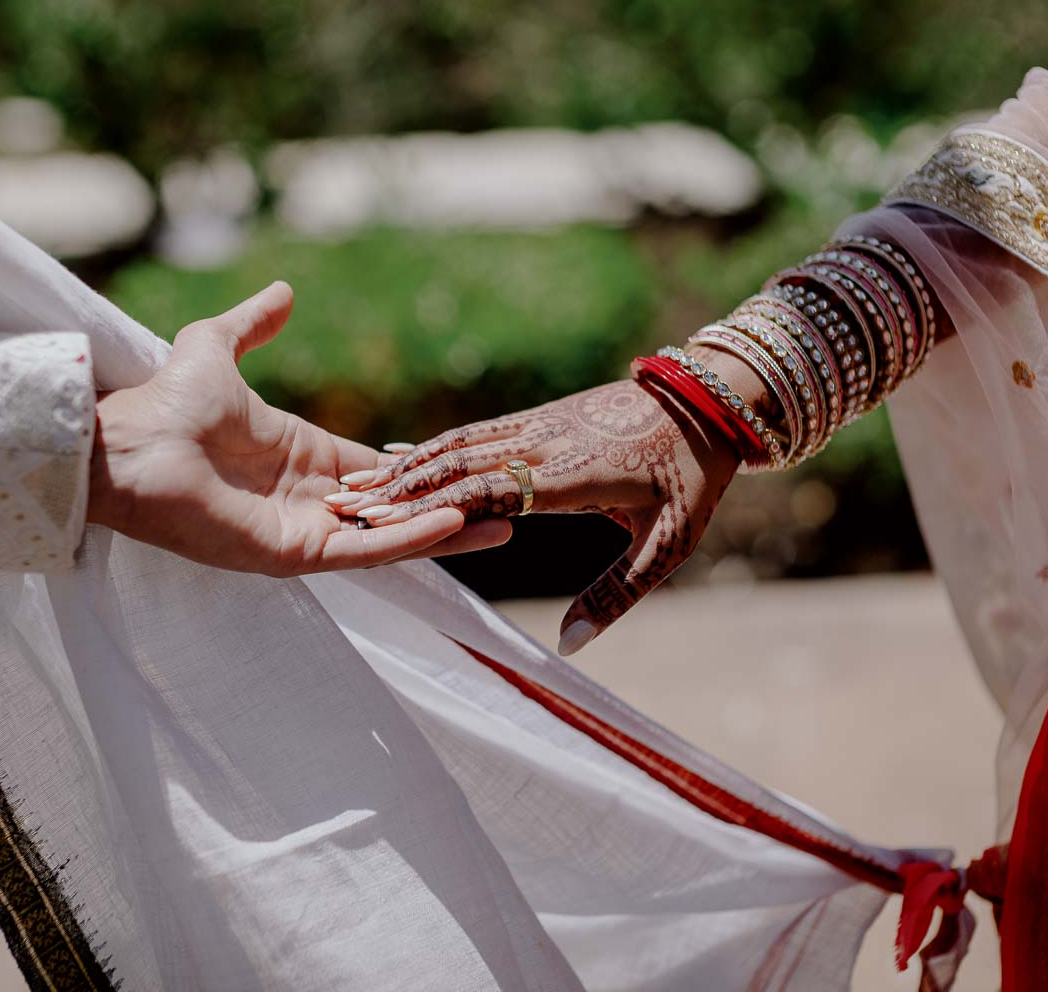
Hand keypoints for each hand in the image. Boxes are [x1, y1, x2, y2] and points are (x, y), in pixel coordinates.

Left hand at [87, 282, 510, 575]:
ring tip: (502, 521)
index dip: (421, 468)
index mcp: (299, 454)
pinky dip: (409, 540)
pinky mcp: (293, 554)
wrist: (128, 442)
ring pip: (389, 535)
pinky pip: (363, 553)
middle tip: (507, 502)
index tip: (469, 463)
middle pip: (394, 507)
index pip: (375, 469)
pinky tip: (455, 523)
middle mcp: (307, 499)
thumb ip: (253, 324)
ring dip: (445, 529)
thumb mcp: (216, 346)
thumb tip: (284, 293)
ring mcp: (303, 530)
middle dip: (450, 505)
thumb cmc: (164, 401)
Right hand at [337, 379, 739, 652]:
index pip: (483, 490)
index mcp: (567, 475)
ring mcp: (535, 426)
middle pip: (454, 464)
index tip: (379, 521)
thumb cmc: (690, 478)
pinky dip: (430, 446)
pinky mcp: (536, 419)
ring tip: (352, 484)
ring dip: (403, 466)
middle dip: (395, 487)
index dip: (428, 505)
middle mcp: (540, 444)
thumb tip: (570, 646)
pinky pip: (473, 432)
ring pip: (456, 444)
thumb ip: (617, 594)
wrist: (707, 402)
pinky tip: (400, 456)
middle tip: (340, 506)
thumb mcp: (667, 543)